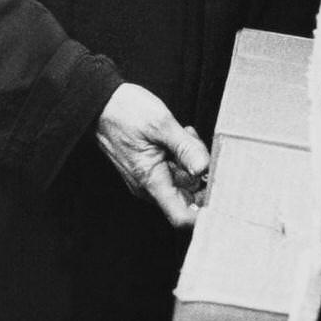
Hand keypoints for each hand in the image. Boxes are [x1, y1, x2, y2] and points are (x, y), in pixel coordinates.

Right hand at [95, 83, 209, 226]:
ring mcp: (147, 179)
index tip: (219, 191)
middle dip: (200, 175)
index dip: (203, 212)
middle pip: (186, 197)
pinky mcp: (148, 169)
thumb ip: (185, 147)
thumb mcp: (161, 124)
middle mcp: (148, 187)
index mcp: (151, 181)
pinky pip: (172, 172)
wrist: (101, 103)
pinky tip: (179, 138)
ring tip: (185, 135)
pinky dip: (180, 157)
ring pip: (181, 182)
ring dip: (190, 162)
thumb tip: (205, 169)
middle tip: (198, 146)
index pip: (181, 217)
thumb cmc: (126, 111)